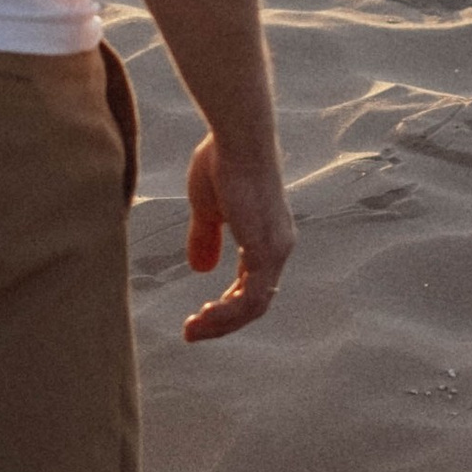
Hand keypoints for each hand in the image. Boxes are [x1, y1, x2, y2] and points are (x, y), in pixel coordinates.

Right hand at [183, 131, 293, 340]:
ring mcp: (276, 250)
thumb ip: (206, 238)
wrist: (236, 138)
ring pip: (253, 307)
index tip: (198, 316)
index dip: (225, 306)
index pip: (252, 285)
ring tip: (192, 330)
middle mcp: (278, 246)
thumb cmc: (221, 161)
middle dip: (222, 321)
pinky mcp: (266, 252)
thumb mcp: (207, 208)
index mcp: (267, 236)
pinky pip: (248, 299)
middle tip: (192, 332)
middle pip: (255, 302)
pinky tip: (202, 317)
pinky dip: (226, 314)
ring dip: (221, 323)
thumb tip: (201, 269)